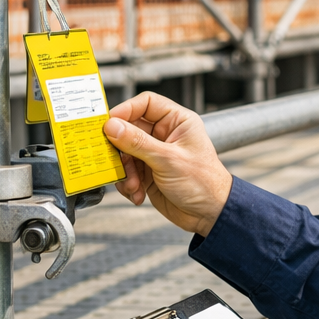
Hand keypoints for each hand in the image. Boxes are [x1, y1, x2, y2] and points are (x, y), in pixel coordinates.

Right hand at [103, 92, 232, 236]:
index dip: (126, 110)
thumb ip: (138, 143)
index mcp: (178, 122)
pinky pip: (127, 172)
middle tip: (115, 159)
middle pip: (129, 129)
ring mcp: (155, 154)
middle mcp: (165, 135)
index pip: (146, 103)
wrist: (209, 214)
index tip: (109, 123)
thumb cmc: (204, 183)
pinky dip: (127, 183)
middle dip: (121, 148)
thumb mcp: (168, 160)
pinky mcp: (148, 173)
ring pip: (125, 153)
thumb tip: (113, 126)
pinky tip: (137, 193)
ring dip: (124, 170)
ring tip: (133, 183)